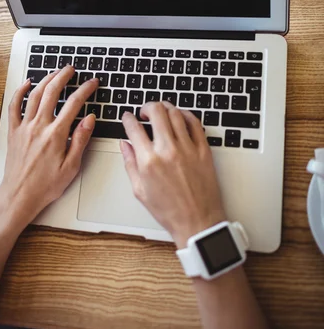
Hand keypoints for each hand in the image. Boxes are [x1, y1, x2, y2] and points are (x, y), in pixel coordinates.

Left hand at [0, 66, 98, 231]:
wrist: (19, 196)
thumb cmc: (45, 185)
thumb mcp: (71, 166)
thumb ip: (81, 139)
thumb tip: (89, 119)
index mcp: (56, 135)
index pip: (74, 104)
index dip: (85, 90)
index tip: (92, 83)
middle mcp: (39, 126)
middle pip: (52, 92)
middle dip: (64, 76)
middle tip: (72, 69)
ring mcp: (24, 127)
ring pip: (34, 95)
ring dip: (46, 79)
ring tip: (55, 72)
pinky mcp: (14, 131)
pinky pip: (14, 106)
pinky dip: (20, 92)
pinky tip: (27, 83)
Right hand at [121, 102, 225, 248]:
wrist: (197, 222)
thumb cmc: (170, 211)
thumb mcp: (140, 190)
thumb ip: (130, 163)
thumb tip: (125, 145)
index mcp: (149, 161)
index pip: (134, 128)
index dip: (127, 118)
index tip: (127, 117)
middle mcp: (168, 150)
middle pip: (156, 111)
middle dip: (147, 106)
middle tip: (144, 111)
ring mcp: (188, 148)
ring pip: (176, 113)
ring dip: (165, 107)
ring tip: (161, 111)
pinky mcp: (203, 150)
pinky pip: (195, 123)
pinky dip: (186, 114)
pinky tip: (180, 116)